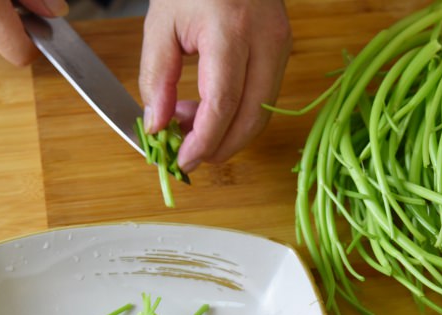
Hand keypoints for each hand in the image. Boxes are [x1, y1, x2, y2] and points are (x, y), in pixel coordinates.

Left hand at [139, 0, 291, 172]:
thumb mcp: (160, 26)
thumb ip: (157, 79)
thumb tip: (158, 127)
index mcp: (231, 30)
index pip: (223, 103)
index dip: (204, 141)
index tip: (182, 161)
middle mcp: (265, 41)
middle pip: (251, 118)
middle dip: (220, 147)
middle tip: (189, 157)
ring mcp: (281, 47)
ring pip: (262, 114)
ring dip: (228, 134)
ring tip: (192, 127)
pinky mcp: (284, 52)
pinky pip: (264, 99)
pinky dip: (237, 116)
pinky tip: (209, 110)